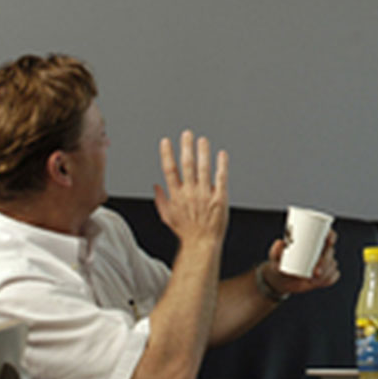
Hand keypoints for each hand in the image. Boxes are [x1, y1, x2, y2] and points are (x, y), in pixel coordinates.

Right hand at [152, 130, 228, 246]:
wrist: (202, 244)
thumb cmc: (186, 232)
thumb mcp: (168, 217)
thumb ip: (161, 200)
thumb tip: (156, 185)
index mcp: (176, 196)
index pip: (170, 171)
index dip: (167, 155)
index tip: (166, 141)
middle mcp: (190, 193)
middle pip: (187, 166)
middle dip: (186, 148)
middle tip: (187, 134)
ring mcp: (205, 195)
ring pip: (204, 169)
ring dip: (203, 153)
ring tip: (202, 140)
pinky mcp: (220, 198)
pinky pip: (221, 178)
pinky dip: (221, 165)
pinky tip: (222, 154)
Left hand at [264, 230, 340, 294]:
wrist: (281, 281)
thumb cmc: (278, 264)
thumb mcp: (275, 258)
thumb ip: (275, 251)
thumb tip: (280, 243)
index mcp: (311, 240)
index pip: (327, 234)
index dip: (331, 236)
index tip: (328, 241)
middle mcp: (321, 249)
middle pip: (331, 251)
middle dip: (326, 262)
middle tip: (316, 271)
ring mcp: (325, 262)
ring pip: (332, 265)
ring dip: (325, 273)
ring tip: (311, 280)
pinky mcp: (326, 274)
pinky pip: (333, 276)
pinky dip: (327, 279)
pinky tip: (317, 282)